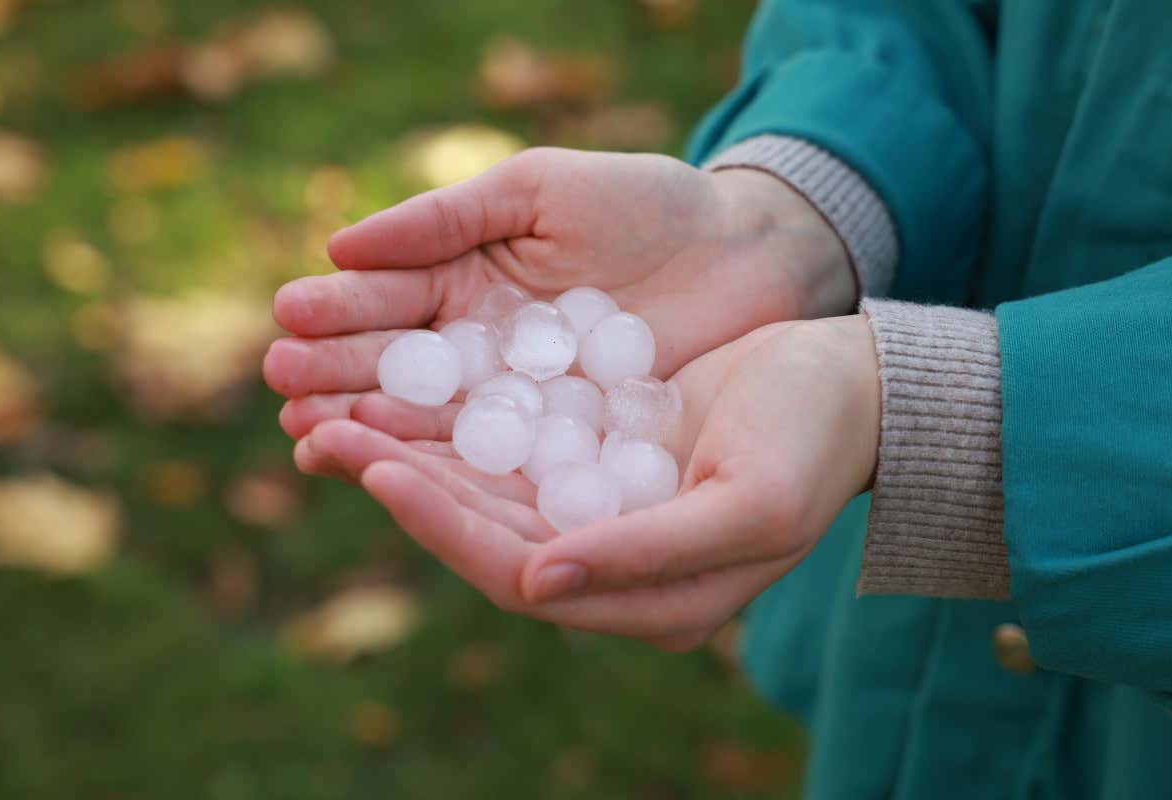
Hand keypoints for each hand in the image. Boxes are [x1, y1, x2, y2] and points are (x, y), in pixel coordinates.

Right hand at [263, 147, 854, 444]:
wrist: (744, 255)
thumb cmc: (646, 205)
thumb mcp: (541, 189)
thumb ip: (446, 217)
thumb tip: (338, 246)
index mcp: (466, 274)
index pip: (390, 296)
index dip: (342, 309)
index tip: (290, 319)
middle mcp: (480, 342)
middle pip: (396, 363)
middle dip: (338, 373)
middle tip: (284, 386)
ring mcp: (516, 396)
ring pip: (432, 416)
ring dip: (372, 427)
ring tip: (312, 434)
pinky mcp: (558, 440)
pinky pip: (493, 454)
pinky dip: (444, 465)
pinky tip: (391, 470)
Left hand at [299, 315, 879, 650]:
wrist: (847, 388)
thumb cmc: (812, 445)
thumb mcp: (747, 504)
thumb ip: (649, 553)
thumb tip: (537, 581)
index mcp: (647, 601)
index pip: (518, 572)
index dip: (442, 526)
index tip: (377, 471)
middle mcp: (609, 568)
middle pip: (482, 533)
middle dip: (404, 484)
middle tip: (324, 432)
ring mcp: (598, 514)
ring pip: (485, 491)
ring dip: (414, 452)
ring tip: (339, 410)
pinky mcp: (595, 461)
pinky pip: (510, 448)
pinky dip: (456, 422)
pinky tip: (405, 387)